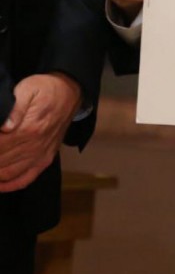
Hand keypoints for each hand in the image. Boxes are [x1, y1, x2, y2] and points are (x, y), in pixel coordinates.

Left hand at [0, 73, 81, 191]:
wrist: (70, 92)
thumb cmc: (46, 89)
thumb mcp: (28, 88)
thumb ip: (15, 108)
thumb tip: (4, 127)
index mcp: (29, 129)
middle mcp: (35, 146)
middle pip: (1, 161)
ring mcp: (41, 155)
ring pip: (9, 173)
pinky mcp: (45, 159)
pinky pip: (26, 179)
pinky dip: (10, 185)